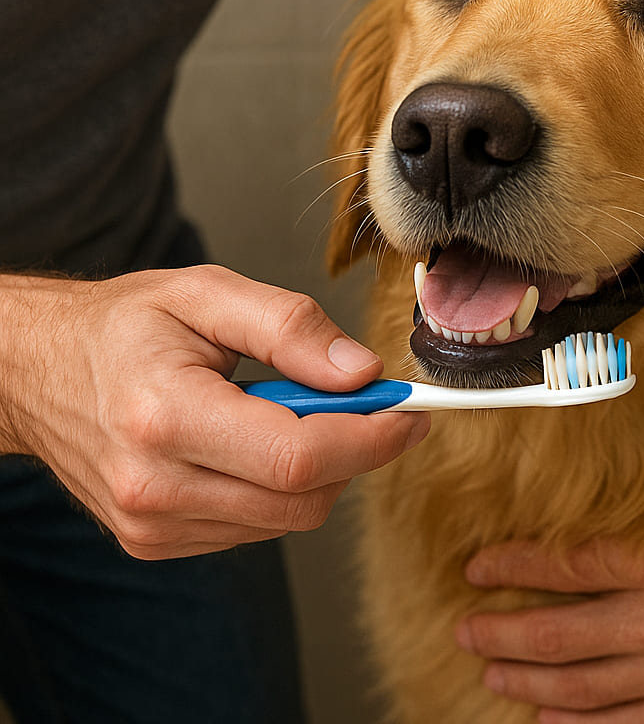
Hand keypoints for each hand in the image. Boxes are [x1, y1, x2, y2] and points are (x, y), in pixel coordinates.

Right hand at [0, 266, 428, 558]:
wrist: (41, 371)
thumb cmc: (123, 326)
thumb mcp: (208, 294)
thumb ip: (290, 328)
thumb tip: (362, 373)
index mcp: (165, 416)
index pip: (299, 456)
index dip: (371, 437)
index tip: (410, 413)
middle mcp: (154, 486)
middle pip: (303, 498)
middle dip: (355, 450)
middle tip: (364, 403)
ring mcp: (152, 525)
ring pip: (288, 517)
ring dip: (318, 468)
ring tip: (285, 410)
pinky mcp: (157, 542)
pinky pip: (257, 527)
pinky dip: (280, 487)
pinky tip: (254, 443)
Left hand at [456, 538, 643, 722]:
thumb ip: (601, 538)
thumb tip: (524, 544)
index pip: (562, 566)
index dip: (509, 566)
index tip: (474, 569)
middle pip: (557, 635)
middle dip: (500, 633)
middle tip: (466, 630)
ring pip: (575, 687)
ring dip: (523, 679)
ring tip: (490, 668)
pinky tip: (540, 712)